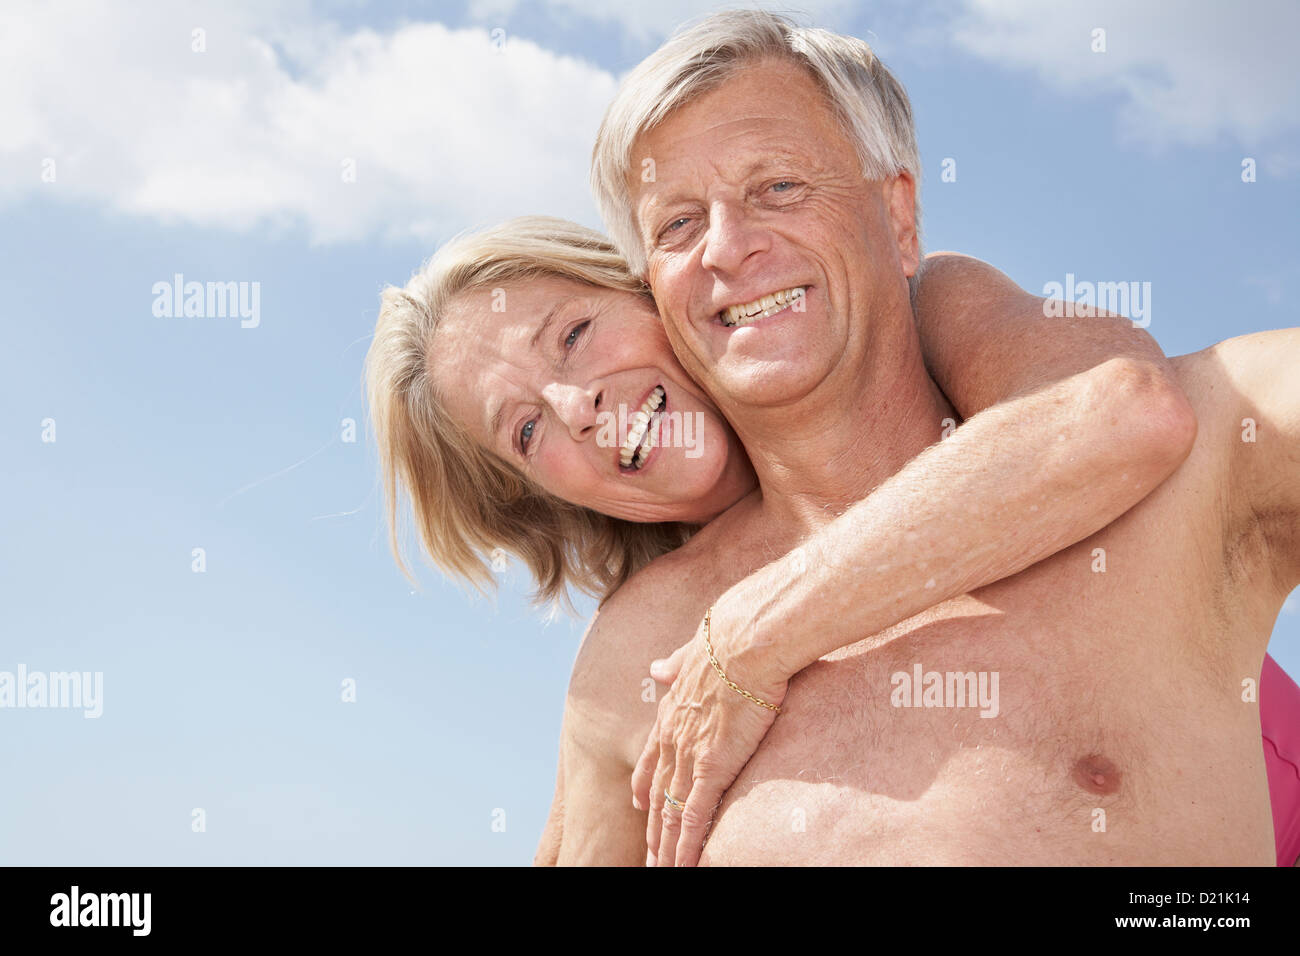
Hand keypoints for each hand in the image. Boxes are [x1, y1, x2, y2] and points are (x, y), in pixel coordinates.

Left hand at [631, 605, 787, 865]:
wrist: (744, 639)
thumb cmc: (727, 639)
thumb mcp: (692, 651)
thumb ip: (674, 666)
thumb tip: (657, 667)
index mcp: (670, 712)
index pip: (650, 759)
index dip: (644, 785)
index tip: (639, 804)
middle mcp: (673, 738)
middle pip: (658, 794)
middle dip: (653, 828)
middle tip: (650, 855)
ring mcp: (689, 755)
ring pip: (672, 812)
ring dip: (667, 845)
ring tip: (663, 869)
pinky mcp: (712, 766)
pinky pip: (695, 815)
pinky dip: (689, 844)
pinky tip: (684, 864)